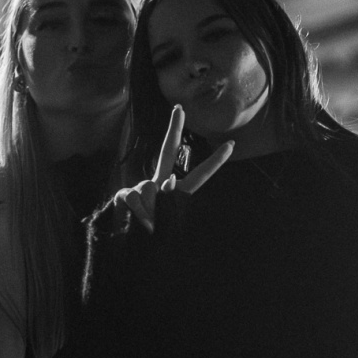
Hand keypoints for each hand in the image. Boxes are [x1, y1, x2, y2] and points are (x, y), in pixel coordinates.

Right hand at [108, 106, 234, 232]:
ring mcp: (142, 187)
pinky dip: (139, 213)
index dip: (215, 161)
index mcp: (176, 192)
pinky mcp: (125, 193)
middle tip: (179, 108)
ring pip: (151, 190)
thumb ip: (170, 203)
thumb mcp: (169, 224)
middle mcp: (159, 183)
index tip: (232, 145)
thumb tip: (166, 183)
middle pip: (168, 152)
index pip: (199, 175)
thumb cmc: (153, 237)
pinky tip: (135, 220)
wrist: (127, 249)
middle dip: (173, 129)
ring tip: (148, 226)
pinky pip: (135, 199)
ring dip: (150, 212)